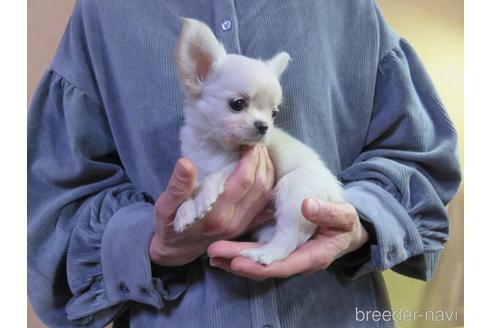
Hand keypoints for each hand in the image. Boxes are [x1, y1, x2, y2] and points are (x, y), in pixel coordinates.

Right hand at [150, 145, 274, 266]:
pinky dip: (269, 185)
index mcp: (215, 214)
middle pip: (260, 185)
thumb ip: (177, 186)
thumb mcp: (165, 206)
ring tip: (260, 152)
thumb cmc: (169, 225)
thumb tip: (185, 163)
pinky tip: (264, 170)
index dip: (250, 158)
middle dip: (261, 160)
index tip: (246, 141)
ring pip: (266, 194)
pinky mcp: (246, 227)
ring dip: (267, 170)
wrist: (176, 250)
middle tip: (256, 142)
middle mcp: (233, 221)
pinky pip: (266, 204)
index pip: (243, 180)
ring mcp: (242, 226)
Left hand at [207, 199, 368, 279]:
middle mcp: (297, 261)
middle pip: (264, 267)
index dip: (260, 264)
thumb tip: (308, 206)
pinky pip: (257, 253)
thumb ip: (328, 212)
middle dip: (238, 262)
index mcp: (314, 255)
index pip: (284, 264)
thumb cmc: (344, 219)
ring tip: (211, 252)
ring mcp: (286, 256)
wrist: (344, 223)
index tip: (238, 260)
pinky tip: (221, 248)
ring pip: (257, 263)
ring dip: (233, 258)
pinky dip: (239, 251)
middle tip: (214, 254)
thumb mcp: (343, 214)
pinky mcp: (278, 247)